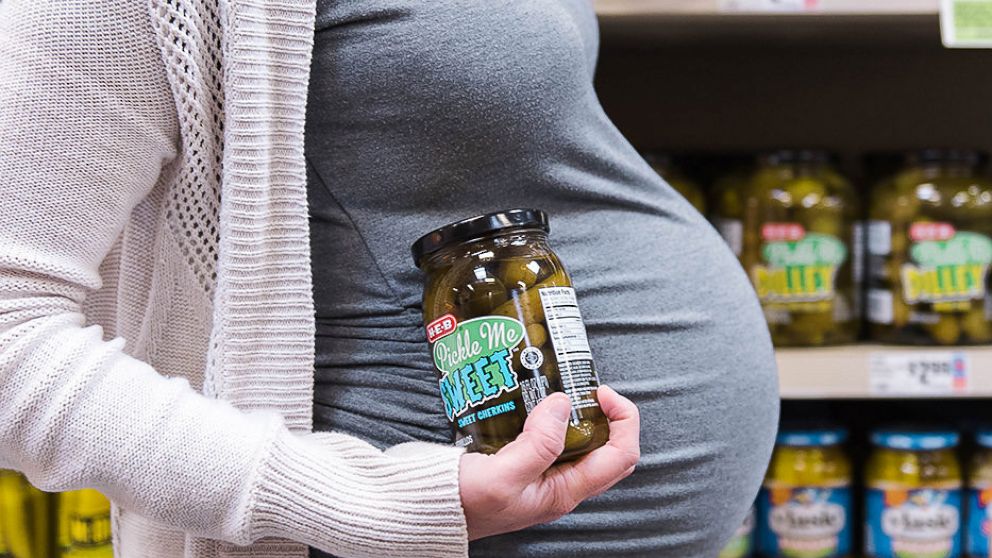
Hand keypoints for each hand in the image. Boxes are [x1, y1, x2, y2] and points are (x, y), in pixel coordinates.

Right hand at [459, 385, 639, 539]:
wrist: (429, 508)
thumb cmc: (464, 503)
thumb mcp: (503, 477)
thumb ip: (538, 445)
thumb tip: (564, 404)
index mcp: (565, 492)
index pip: (620, 456)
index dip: (623, 420)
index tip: (599, 392)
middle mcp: (560, 484)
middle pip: (608, 447)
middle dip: (605, 413)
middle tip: (582, 386)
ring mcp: (544, 473)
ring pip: (580, 439)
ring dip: (577, 411)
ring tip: (558, 385)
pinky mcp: (525, 461)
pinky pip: (551, 435)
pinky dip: (549, 414)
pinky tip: (533, 397)